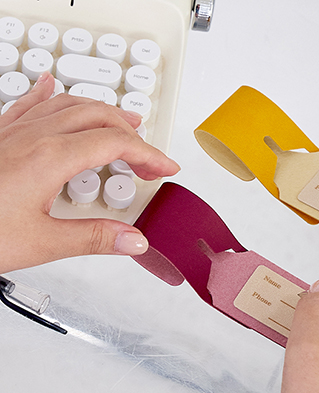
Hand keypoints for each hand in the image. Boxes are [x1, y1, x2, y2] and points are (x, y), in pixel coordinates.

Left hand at [0, 72, 178, 273]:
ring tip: (123, 119)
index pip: (116, 143)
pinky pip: (28, 103)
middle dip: (133, 134)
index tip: (166, 167)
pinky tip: (51, 85)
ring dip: (102, 110)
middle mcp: (34, 137)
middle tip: (150, 157)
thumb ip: (94, 238)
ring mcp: (14, 133)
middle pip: (98, 117)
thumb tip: (134, 240)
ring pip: (68, 104)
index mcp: (51, 157)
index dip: (149, 154)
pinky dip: (48, 94)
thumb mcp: (42, 243)